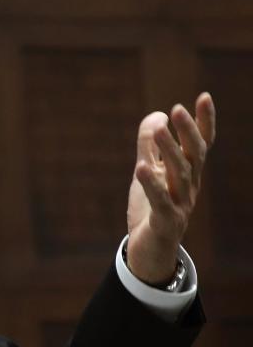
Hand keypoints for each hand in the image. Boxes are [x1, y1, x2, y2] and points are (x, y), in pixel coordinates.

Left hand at [126, 93, 215, 284]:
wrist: (149, 250)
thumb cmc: (152, 209)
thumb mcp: (149, 172)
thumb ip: (150, 146)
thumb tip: (156, 114)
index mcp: (187, 173)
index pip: (200, 144)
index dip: (204, 122)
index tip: (204, 96)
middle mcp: (188, 186)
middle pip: (193, 155)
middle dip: (187, 131)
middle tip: (177, 109)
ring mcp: (181, 204)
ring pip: (179, 174)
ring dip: (169, 150)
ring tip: (160, 129)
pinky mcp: (166, 222)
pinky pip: (161, 201)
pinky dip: (152, 184)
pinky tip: (141, 167)